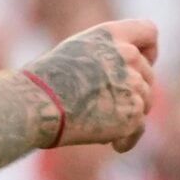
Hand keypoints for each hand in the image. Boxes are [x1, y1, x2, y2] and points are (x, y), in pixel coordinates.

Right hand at [26, 20, 157, 152]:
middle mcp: (127, 55)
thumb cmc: (37, 87)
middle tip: (105, 109)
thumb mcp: (69, 58)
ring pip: (145, 102)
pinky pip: (138, 129)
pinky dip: (127, 139)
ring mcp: (133, 84)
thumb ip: (99, 60)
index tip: (138, 66)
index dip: (148, 51)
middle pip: (147, 75)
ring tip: (98, 126)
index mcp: (110, 36)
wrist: (31, 107)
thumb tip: (113, 85)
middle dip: (131, 92)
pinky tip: (114, 145)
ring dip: (126, 115)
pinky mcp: (132, 113)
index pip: (148, 34)